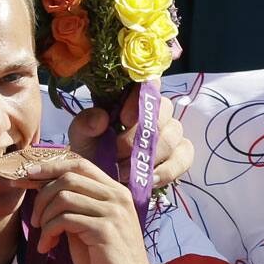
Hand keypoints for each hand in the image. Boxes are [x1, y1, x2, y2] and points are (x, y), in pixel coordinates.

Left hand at [12, 157, 152, 263]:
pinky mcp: (104, 230)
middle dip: (42, 196)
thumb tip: (42, 188)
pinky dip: (49, 232)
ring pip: (63, 197)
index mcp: (114, 191)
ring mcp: (113, 212)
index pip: (80, 164)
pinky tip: (47, 246)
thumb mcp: (87, 224)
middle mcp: (117, 196)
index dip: (51, 166)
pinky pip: (64, 220)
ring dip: (45, 217)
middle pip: (68, 177)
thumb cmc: (102, 257)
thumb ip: (73, 205)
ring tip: (44, 235)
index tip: (28, 174)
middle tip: (35, 219)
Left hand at [68, 82, 192, 185]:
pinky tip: (148, 179)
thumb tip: (100, 118)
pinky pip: (183, 158)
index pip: (148, 84)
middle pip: (163, 111)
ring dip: (148, 156)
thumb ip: (84, 125)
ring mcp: (171, 133)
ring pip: (172, 136)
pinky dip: (166, 170)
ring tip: (123, 172)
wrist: (98, 177)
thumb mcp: (80, 137)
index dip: (140, 99)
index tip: (123, 119)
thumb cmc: (91, 150)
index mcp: (132, 99)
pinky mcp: (180, 154)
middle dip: (138, 136)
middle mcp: (156, 112)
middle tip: (115, 154)